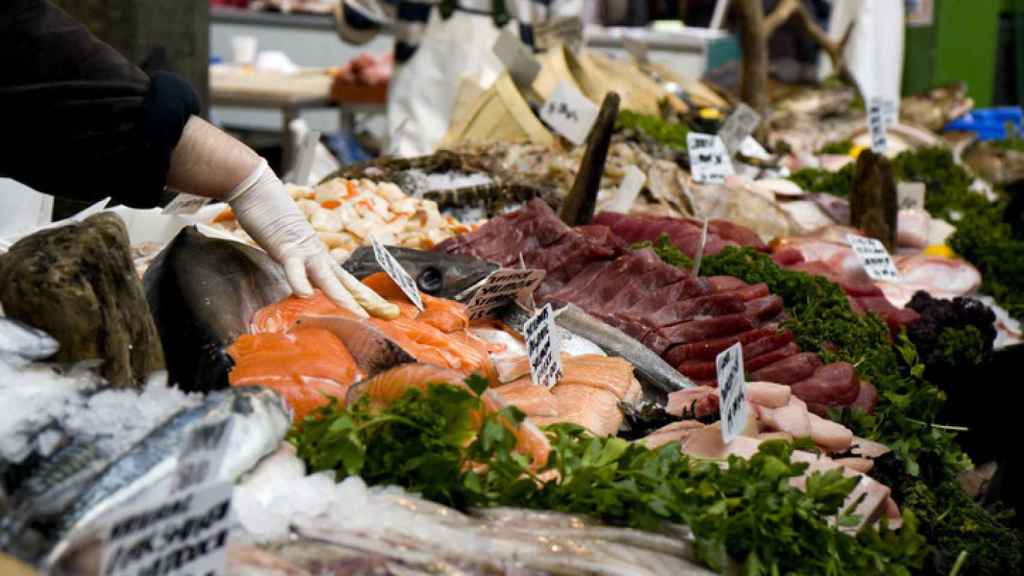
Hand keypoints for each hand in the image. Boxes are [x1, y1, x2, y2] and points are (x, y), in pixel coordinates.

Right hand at [227, 161, 398, 318]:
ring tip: (359, 313)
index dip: (366, 297)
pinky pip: (293, 267)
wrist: (258, 190)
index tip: (386, 311)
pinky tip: (305, 294)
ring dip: (343, 296)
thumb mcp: (289, 249)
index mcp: (320, 258)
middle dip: (367, 299)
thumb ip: (299, 266)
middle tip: (390, 314)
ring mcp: (303, 250)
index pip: (348, 282)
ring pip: (327, 277)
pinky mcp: (284, 246)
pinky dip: (299, 280)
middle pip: (347, 281)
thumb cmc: (271, 219)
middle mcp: (317, 255)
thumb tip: (305, 284)